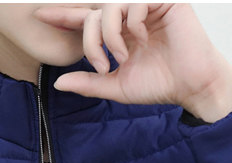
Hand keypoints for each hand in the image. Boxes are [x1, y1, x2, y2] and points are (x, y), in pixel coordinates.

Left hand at [37, 3, 231, 121]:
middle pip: (95, 11)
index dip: (64, 15)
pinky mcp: (164, 0)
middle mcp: (130, 15)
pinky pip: (134, 1)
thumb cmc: (160, 85)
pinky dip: (133, 22)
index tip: (40, 15)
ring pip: (111, 5)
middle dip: (90, 38)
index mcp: (120, 31)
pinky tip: (143, 39)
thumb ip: (89, 82)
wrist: (191, 85)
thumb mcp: (117, 86)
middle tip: (101, 63)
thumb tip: (58, 84)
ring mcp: (146, 6)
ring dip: (110, 34)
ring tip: (123, 57)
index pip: (88, 18)